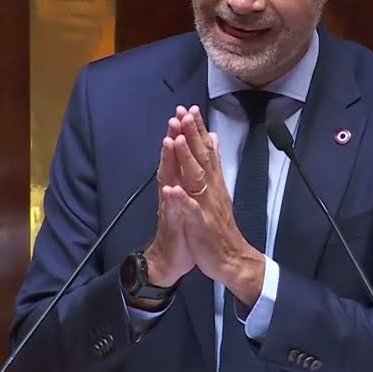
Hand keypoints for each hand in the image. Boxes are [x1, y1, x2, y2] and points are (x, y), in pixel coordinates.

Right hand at [141, 108, 196, 289]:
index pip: (183, 154)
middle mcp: (173, 192)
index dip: (186, 133)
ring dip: (168, 161)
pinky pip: (171, 211)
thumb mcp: (191, 198)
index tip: (188, 111)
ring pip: (169, 180)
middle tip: (176, 116)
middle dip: (175, 138)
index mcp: (182, 184)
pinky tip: (169, 190)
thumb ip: (194, 173)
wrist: (170, 260)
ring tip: (169, 141)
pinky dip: (171, 200)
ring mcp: (171, 207)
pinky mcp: (172, 225)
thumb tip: (204, 149)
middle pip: (174, 161)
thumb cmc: (183, 229)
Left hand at [168, 106, 264, 306]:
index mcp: (213, 182)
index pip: (206, 150)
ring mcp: (207, 206)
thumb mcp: (218, 189)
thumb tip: (213, 138)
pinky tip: (175, 190)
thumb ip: (214, 163)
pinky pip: (192, 211)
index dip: (197, 130)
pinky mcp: (202, 225)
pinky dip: (184, 200)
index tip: (189, 109)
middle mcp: (211, 190)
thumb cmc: (219, 225)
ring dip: (187, 159)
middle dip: (192, 135)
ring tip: (178, 140)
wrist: (231, 259)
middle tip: (183, 113)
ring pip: (197, 179)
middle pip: (202, 157)